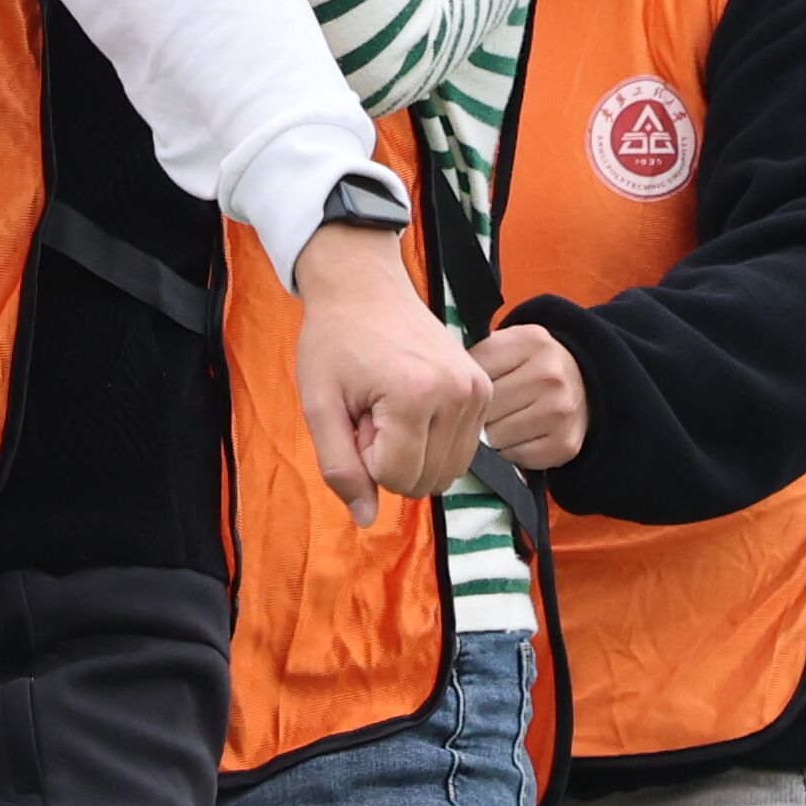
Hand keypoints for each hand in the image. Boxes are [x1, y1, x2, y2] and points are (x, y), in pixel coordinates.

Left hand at [283, 221, 489, 515]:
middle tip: (371, 409)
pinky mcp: (485, 389)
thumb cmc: (334, 341)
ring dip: (412, 453)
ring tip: (389, 407)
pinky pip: (461, 451)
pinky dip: (433, 442)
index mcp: (415, 395)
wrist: (364, 286)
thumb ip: (340, 467)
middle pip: (425, 481)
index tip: (356, 413)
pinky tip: (410, 404)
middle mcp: (458, 394)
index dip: (364, 456)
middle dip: (389, 459)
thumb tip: (366, 518)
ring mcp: (478, 391)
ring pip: (446, 472)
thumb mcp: (320, 405)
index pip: (394, 478)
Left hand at [477, 321, 590, 473]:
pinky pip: (516, 457)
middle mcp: (550, 374)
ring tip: (503, 422)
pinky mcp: (565, 444)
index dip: (466, 385)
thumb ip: (476, 358)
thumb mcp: (508, 347)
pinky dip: (511, 452)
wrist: (584, 384)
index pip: (475, 372)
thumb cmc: (530, 367)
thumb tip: (440, 389)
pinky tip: (520, 437)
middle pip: (484, 409)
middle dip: (478, 414)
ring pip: (496, 437)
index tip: (469, 386)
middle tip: (486, 410)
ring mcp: (561, 411)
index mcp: (530, 341)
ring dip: (492, 436)